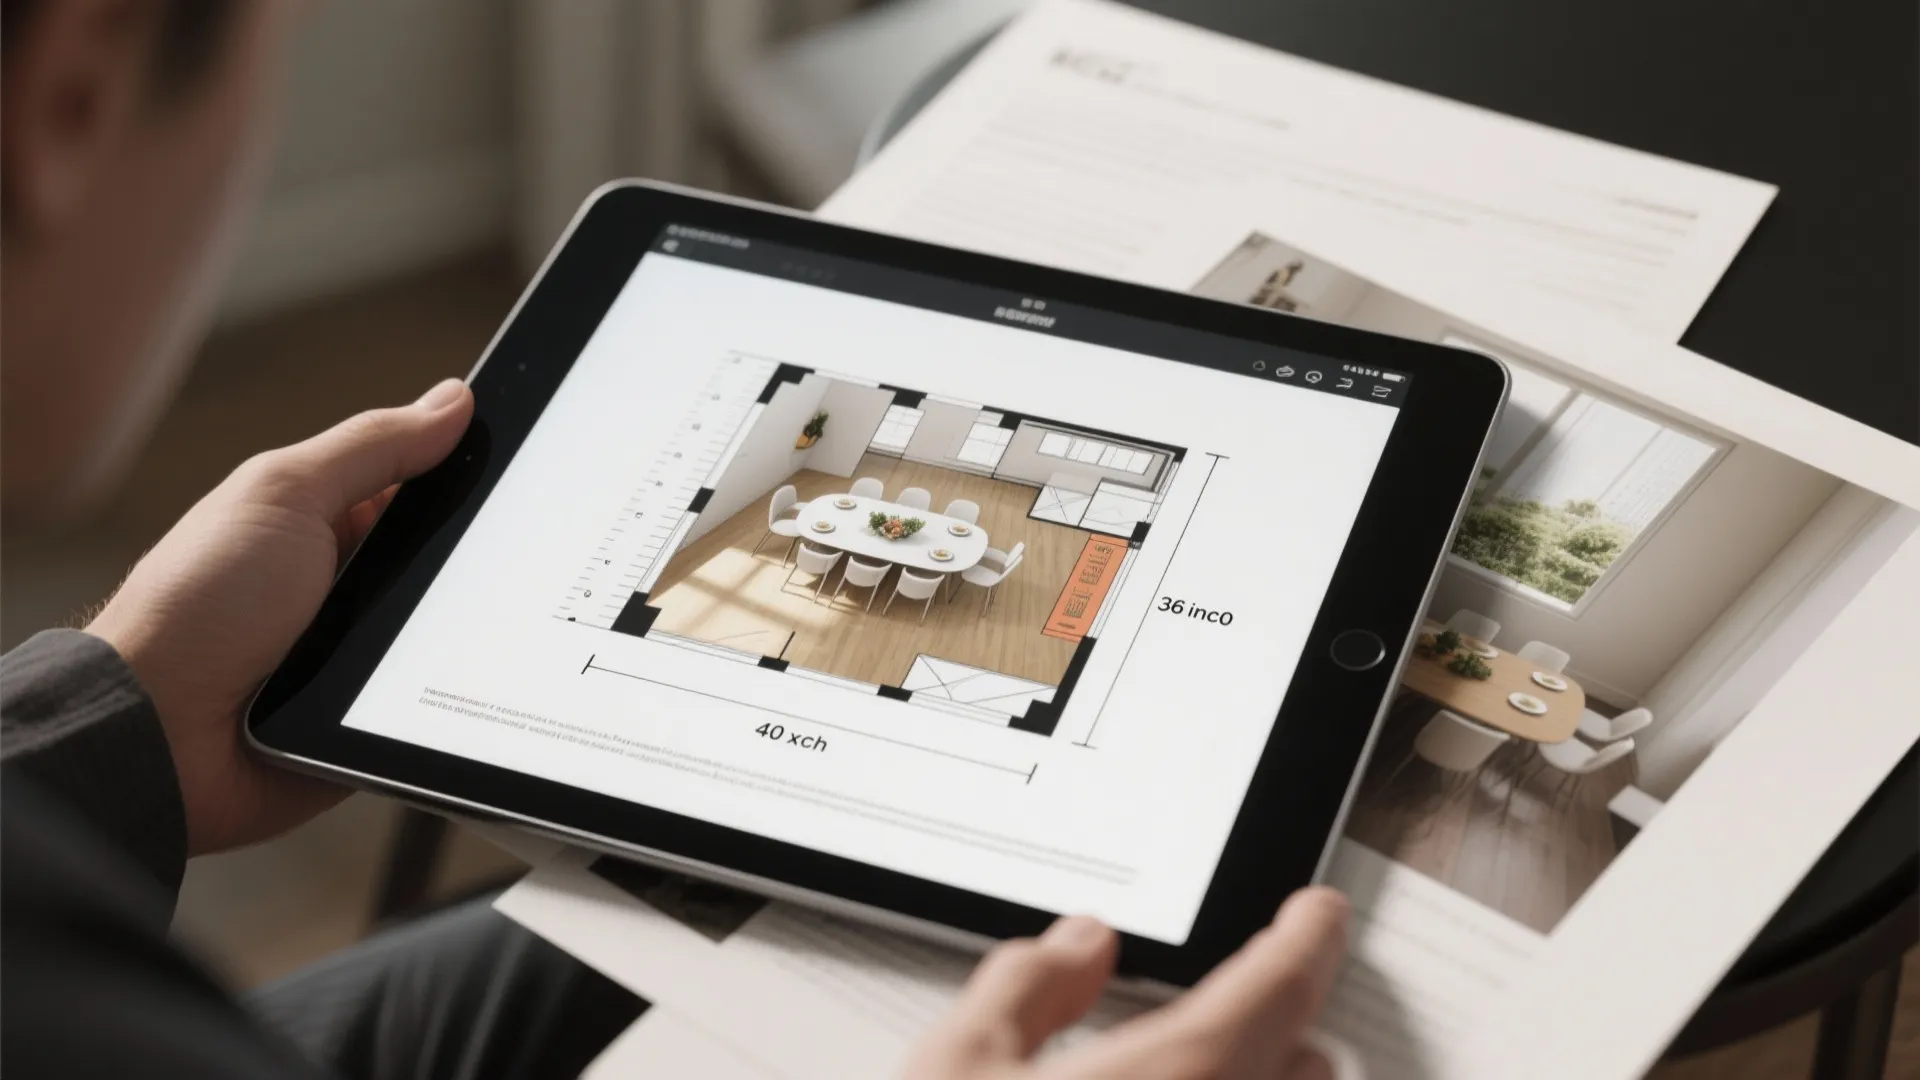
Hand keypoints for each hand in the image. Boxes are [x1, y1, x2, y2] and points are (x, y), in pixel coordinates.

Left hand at [88, 379, 473, 854]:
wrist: (159, 735)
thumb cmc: (197, 608)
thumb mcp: (286, 495)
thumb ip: (372, 446)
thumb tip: (454, 398)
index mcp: (326, 523)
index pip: (422, 487)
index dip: (469, 473)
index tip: (525, 467)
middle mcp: (347, 586)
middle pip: (446, 562)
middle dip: (479, 561)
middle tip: (510, 556)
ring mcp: (361, 655)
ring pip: (451, 633)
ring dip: (466, 631)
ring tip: (487, 625)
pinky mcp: (372, 719)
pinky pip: (438, 700)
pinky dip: (452, 692)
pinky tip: (471, 682)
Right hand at [905, 887, 1350, 1079]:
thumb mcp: (954, 1065)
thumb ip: (1026, 987)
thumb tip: (1078, 942)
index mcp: (1177, 1078)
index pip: (1280, 986)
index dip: (1308, 937)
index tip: (1317, 911)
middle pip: (1307, 1068)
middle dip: (1294, 1021)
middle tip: (1269, 982)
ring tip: (1225, 1059)